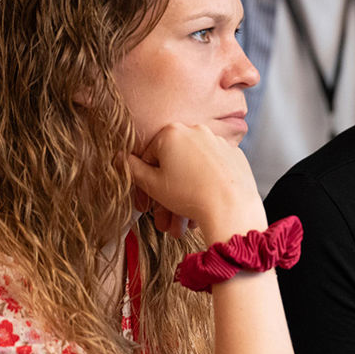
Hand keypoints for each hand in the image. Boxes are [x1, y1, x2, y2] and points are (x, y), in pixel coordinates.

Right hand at [126, 123, 264, 241]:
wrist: (232, 207)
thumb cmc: (190, 195)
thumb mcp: (152, 184)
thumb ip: (132, 168)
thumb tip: (119, 157)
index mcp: (172, 132)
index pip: (149, 155)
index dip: (146, 181)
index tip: (148, 201)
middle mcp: (197, 131)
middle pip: (174, 164)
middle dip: (167, 195)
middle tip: (165, 219)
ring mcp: (219, 142)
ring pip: (194, 170)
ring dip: (186, 195)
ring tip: (183, 222)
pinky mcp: (235, 155)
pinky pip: (214, 170)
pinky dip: (207, 186)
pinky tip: (204, 207)